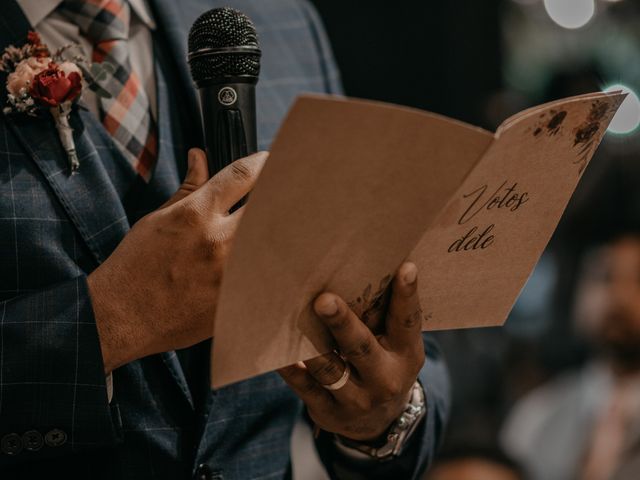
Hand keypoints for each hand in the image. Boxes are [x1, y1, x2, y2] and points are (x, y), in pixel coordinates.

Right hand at [88, 148, 267, 373]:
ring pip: (276, 242)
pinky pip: (269, 276)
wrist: (123, 317)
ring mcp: (231, 273)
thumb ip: (189, 188)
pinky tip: (275, 261)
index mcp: (196, 214)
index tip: (269, 160)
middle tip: (288, 192)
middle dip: (280, 193)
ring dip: (281, 231)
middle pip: (269, 205)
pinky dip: (274, 265)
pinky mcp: (237, 300)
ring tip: (285, 227)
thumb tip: (200, 155)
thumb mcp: (158, 219)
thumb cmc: (136, 264)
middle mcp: (218, 241)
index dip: (263, 162)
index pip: (243, 175)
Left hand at [278, 262, 424, 441]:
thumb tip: (356, 271)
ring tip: (296, 320)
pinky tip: (279, 355)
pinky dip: (292, 370)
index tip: (405, 268)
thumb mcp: (396, 348)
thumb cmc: (383, 365)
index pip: (407, 322)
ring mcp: (356, 399)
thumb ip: (382, 318)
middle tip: (324, 300)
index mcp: (405, 354)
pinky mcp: (328, 410)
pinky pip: (305, 387)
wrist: (378, 423)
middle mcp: (384, 379)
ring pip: (330, 369)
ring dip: (312, 347)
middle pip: (361, 347)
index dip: (407, 296)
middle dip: (342, 324)